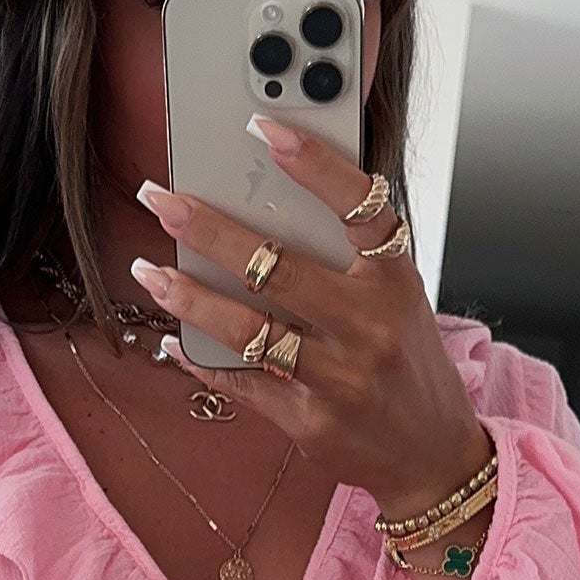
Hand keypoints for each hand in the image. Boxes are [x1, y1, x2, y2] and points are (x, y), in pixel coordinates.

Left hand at [124, 119, 488, 521]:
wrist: (431, 451)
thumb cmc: (406, 359)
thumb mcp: (398, 295)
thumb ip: (351, 254)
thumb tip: (267, 204)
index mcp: (395, 280)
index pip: (360, 208)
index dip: (313, 164)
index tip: (264, 127)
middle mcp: (370, 327)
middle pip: (279, 268)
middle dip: (209, 230)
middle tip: (161, 199)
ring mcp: (339, 378)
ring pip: (248, 330)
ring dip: (188, 297)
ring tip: (149, 271)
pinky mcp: (310, 422)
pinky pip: (241, 383)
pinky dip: (200, 358)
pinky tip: (171, 339)